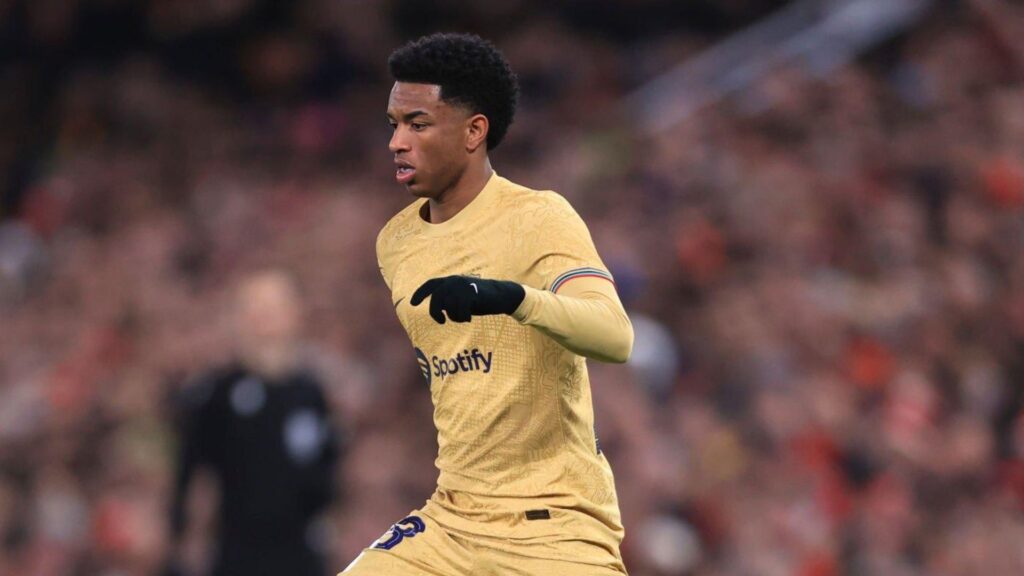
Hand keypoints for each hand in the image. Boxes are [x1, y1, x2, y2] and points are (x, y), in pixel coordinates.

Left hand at [410, 276, 524, 323]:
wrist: (501, 296)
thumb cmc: (480, 299)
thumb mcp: (462, 299)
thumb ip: (449, 301)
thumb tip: (439, 308)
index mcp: (451, 280)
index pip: (431, 284)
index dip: (420, 293)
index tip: (412, 304)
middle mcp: (455, 281)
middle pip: (436, 298)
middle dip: (435, 312)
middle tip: (442, 322)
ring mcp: (463, 286)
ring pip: (449, 306)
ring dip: (455, 316)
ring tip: (464, 317)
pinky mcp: (472, 293)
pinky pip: (460, 310)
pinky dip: (463, 317)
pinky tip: (469, 318)